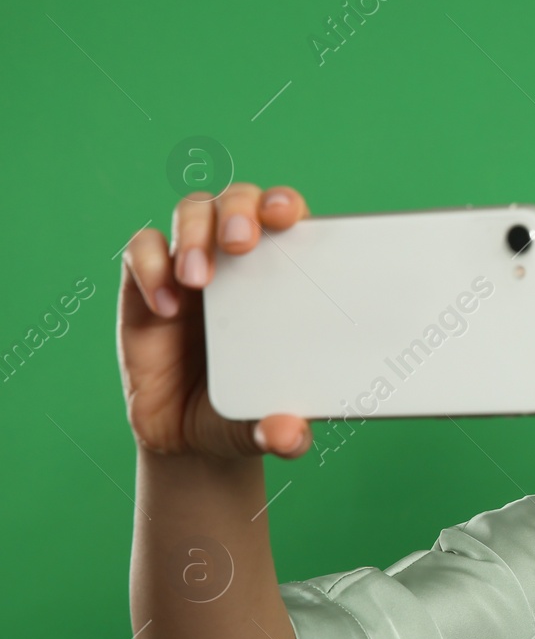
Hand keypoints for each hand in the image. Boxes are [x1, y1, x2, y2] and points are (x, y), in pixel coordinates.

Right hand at [118, 183, 314, 458]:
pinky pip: (141, 250)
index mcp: (284, 277)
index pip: (287, 219)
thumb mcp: (265, 425)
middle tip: (240, 243)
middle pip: (237, 200)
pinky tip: (165, 307)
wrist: (189, 438)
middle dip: (238, 208)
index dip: (284, 205)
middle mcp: (239, 262)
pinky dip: (151, 267)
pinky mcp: (145, 284)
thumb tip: (289, 436)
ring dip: (194, 233)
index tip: (286, 218)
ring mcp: (190, 267)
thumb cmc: (243, 413)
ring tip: (198, 279)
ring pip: (192, 212)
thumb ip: (283, 432)